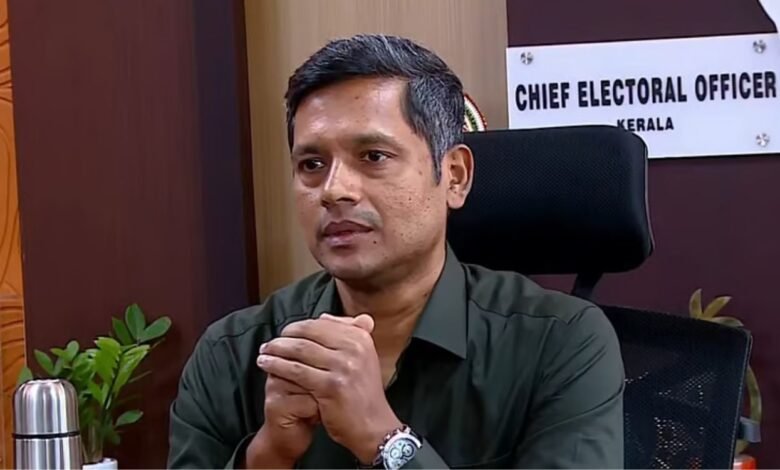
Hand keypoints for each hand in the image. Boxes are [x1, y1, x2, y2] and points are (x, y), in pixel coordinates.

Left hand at [257, 314, 401, 464]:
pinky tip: (266, 365)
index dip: (298, 327)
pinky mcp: (331, 386)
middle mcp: (354, 348)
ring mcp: (343, 367)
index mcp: (360, 338)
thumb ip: (346, 334)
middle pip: (309, 333)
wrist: (373, 426)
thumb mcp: (362, 357)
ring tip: (263, 352)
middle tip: (269, 343)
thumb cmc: (363, 393)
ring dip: (277, 349)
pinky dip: (277, 365)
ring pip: (300, 350)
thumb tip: (323, 316)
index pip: (321, 323)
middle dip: (285, 336)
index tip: (284, 333)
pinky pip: (297, 371)